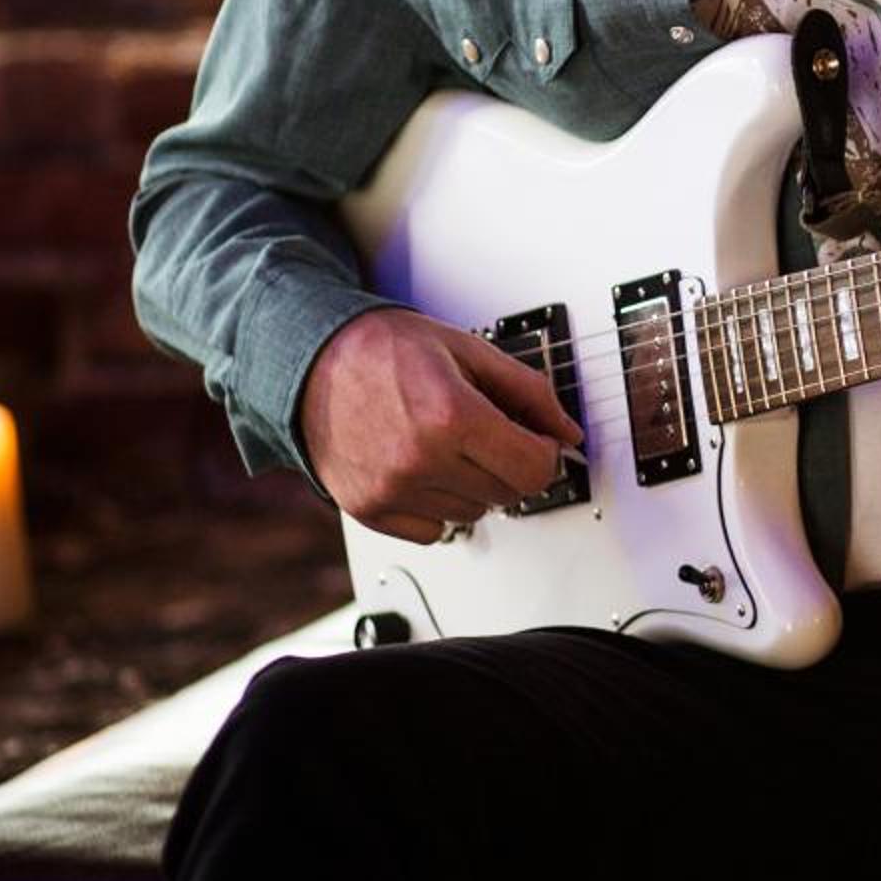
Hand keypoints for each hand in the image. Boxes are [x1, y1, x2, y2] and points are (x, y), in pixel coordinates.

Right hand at [298, 307, 583, 541]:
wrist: (314, 361)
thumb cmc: (386, 349)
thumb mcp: (468, 350)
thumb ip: (527, 390)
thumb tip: (567, 430)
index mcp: (451, 416)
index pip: (534, 469)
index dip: (546, 453)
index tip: (539, 440)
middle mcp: (421, 461)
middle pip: (508, 494)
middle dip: (510, 464)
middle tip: (488, 432)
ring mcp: (393, 491)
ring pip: (474, 514)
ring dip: (474, 483)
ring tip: (447, 442)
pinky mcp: (370, 511)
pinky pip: (434, 530)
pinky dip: (439, 504)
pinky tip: (425, 466)